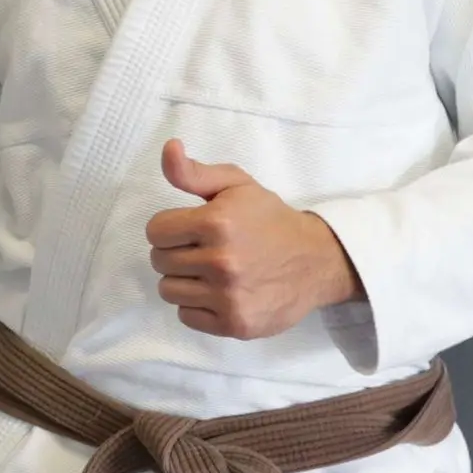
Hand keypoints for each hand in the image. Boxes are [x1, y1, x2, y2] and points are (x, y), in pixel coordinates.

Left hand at [146, 140, 362, 339]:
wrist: (317, 260)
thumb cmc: (269, 219)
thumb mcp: (236, 185)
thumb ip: (193, 171)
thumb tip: (168, 147)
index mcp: (216, 223)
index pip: (155, 231)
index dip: (169, 228)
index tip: (189, 229)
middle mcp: (221, 261)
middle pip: (159, 261)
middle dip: (176, 253)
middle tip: (203, 250)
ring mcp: (228, 296)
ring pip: (168, 290)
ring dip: (183, 280)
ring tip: (210, 271)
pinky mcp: (235, 324)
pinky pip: (186, 316)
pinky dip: (196, 306)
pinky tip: (219, 292)